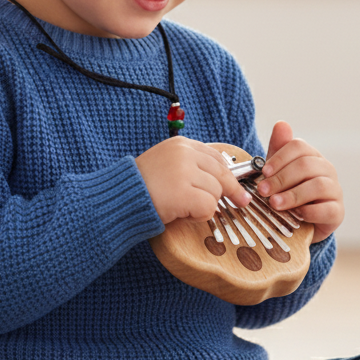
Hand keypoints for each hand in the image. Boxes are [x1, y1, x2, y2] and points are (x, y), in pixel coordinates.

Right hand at [136, 137, 250, 225]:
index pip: (216, 156)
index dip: (227, 173)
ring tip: (183, 207)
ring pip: (216, 191)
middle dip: (233, 189)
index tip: (233, 184)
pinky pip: (208, 207)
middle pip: (222, 173)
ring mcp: (184, 172)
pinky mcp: (184, 192)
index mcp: (180, 144)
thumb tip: (220, 179)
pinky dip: (200, 215)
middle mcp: (184, 153)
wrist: (118, 199)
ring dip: (205, 205)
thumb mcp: (165, 165)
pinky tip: (183, 214)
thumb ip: (189, 166)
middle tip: (241, 201)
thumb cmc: (140, 187)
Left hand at [256, 121, 343, 242]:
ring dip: (293, 195)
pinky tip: (295, 216)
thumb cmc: (289, 193)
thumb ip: (278, 150)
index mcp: (312, 156)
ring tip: (274, 204)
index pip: (299, 147)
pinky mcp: (337, 212)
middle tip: (263, 191)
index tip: (264, 172)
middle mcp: (327, 170)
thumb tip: (281, 124)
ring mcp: (334, 190)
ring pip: (317, 186)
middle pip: (306, 165)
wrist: (301, 224)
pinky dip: (309, 212)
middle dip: (281, 178)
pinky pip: (327, 209)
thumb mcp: (279, 171)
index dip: (279, 158)